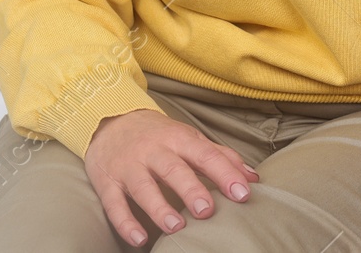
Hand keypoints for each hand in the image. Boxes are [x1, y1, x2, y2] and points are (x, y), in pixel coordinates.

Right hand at [83, 108, 259, 246]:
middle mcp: (154, 151)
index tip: (243, 193)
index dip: (225, 173)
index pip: (205, 155)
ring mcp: (129, 167)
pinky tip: (139, 239)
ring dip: (159, 208)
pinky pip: (114, 204)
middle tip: (207, 211)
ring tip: (176, 227)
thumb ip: (220, 157)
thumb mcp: (189, 139)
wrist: (110, 121)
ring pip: (143, 188)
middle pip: (173, 170)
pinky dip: (125, 223)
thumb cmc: (159, 135)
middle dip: (191, 190)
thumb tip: (253, 178)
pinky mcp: (108, 183)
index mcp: (178, 139)